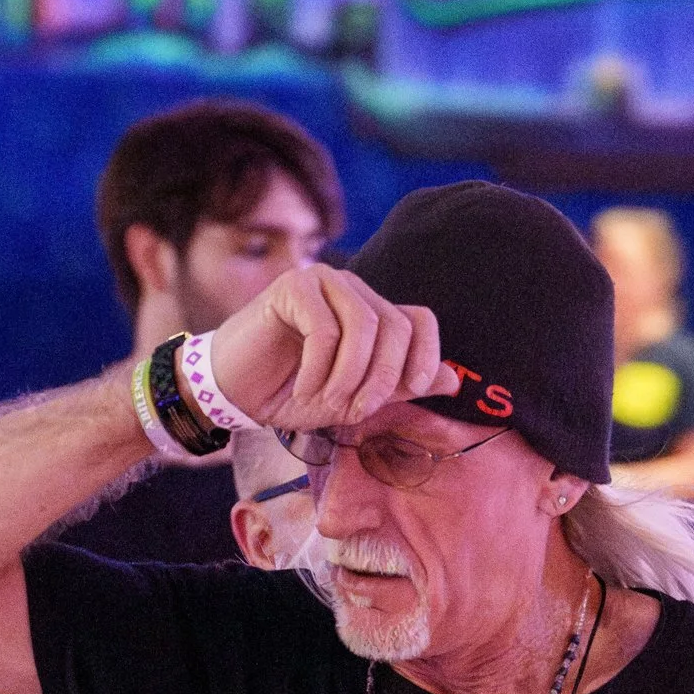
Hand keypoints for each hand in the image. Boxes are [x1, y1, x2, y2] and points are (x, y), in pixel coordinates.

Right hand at [206, 264, 457, 436]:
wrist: (239, 391)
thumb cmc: (295, 392)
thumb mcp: (356, 399)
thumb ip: (402, 387)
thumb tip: (454, 379)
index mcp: (374, 314)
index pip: (420, 321)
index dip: (426, 354)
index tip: (413, 388)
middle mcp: (353, 291)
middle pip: (395, 327)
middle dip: (383, 378)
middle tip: (356, 411)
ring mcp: (324, 282)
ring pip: (364, 326)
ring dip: (351, 376)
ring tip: (328, 401)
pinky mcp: (293, 286)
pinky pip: (324, 329)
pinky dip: (319, 369)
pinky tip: (304, 388)